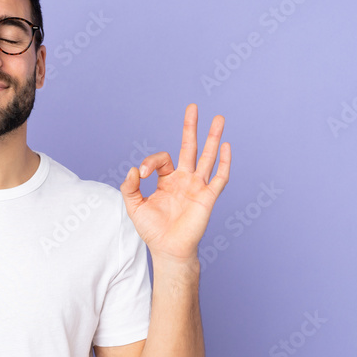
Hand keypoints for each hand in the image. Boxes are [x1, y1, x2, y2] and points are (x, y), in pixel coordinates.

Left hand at [120, 104, 230, 264]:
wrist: (168, 249)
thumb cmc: (153, 230)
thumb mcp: (134, 207)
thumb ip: (129, 188)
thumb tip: (133, 169)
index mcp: (167, 180)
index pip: (163, 158)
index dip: (150, 162)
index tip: (141, 175)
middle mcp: (184, 179)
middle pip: (190, 148)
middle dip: (190, 127)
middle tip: (193, 107)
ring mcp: (198, 186)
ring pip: (208, 157)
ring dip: (213, 138)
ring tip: (219, 118)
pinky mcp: (208, 197)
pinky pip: (219, 178)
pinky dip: (224, 162)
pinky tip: (226, 146)